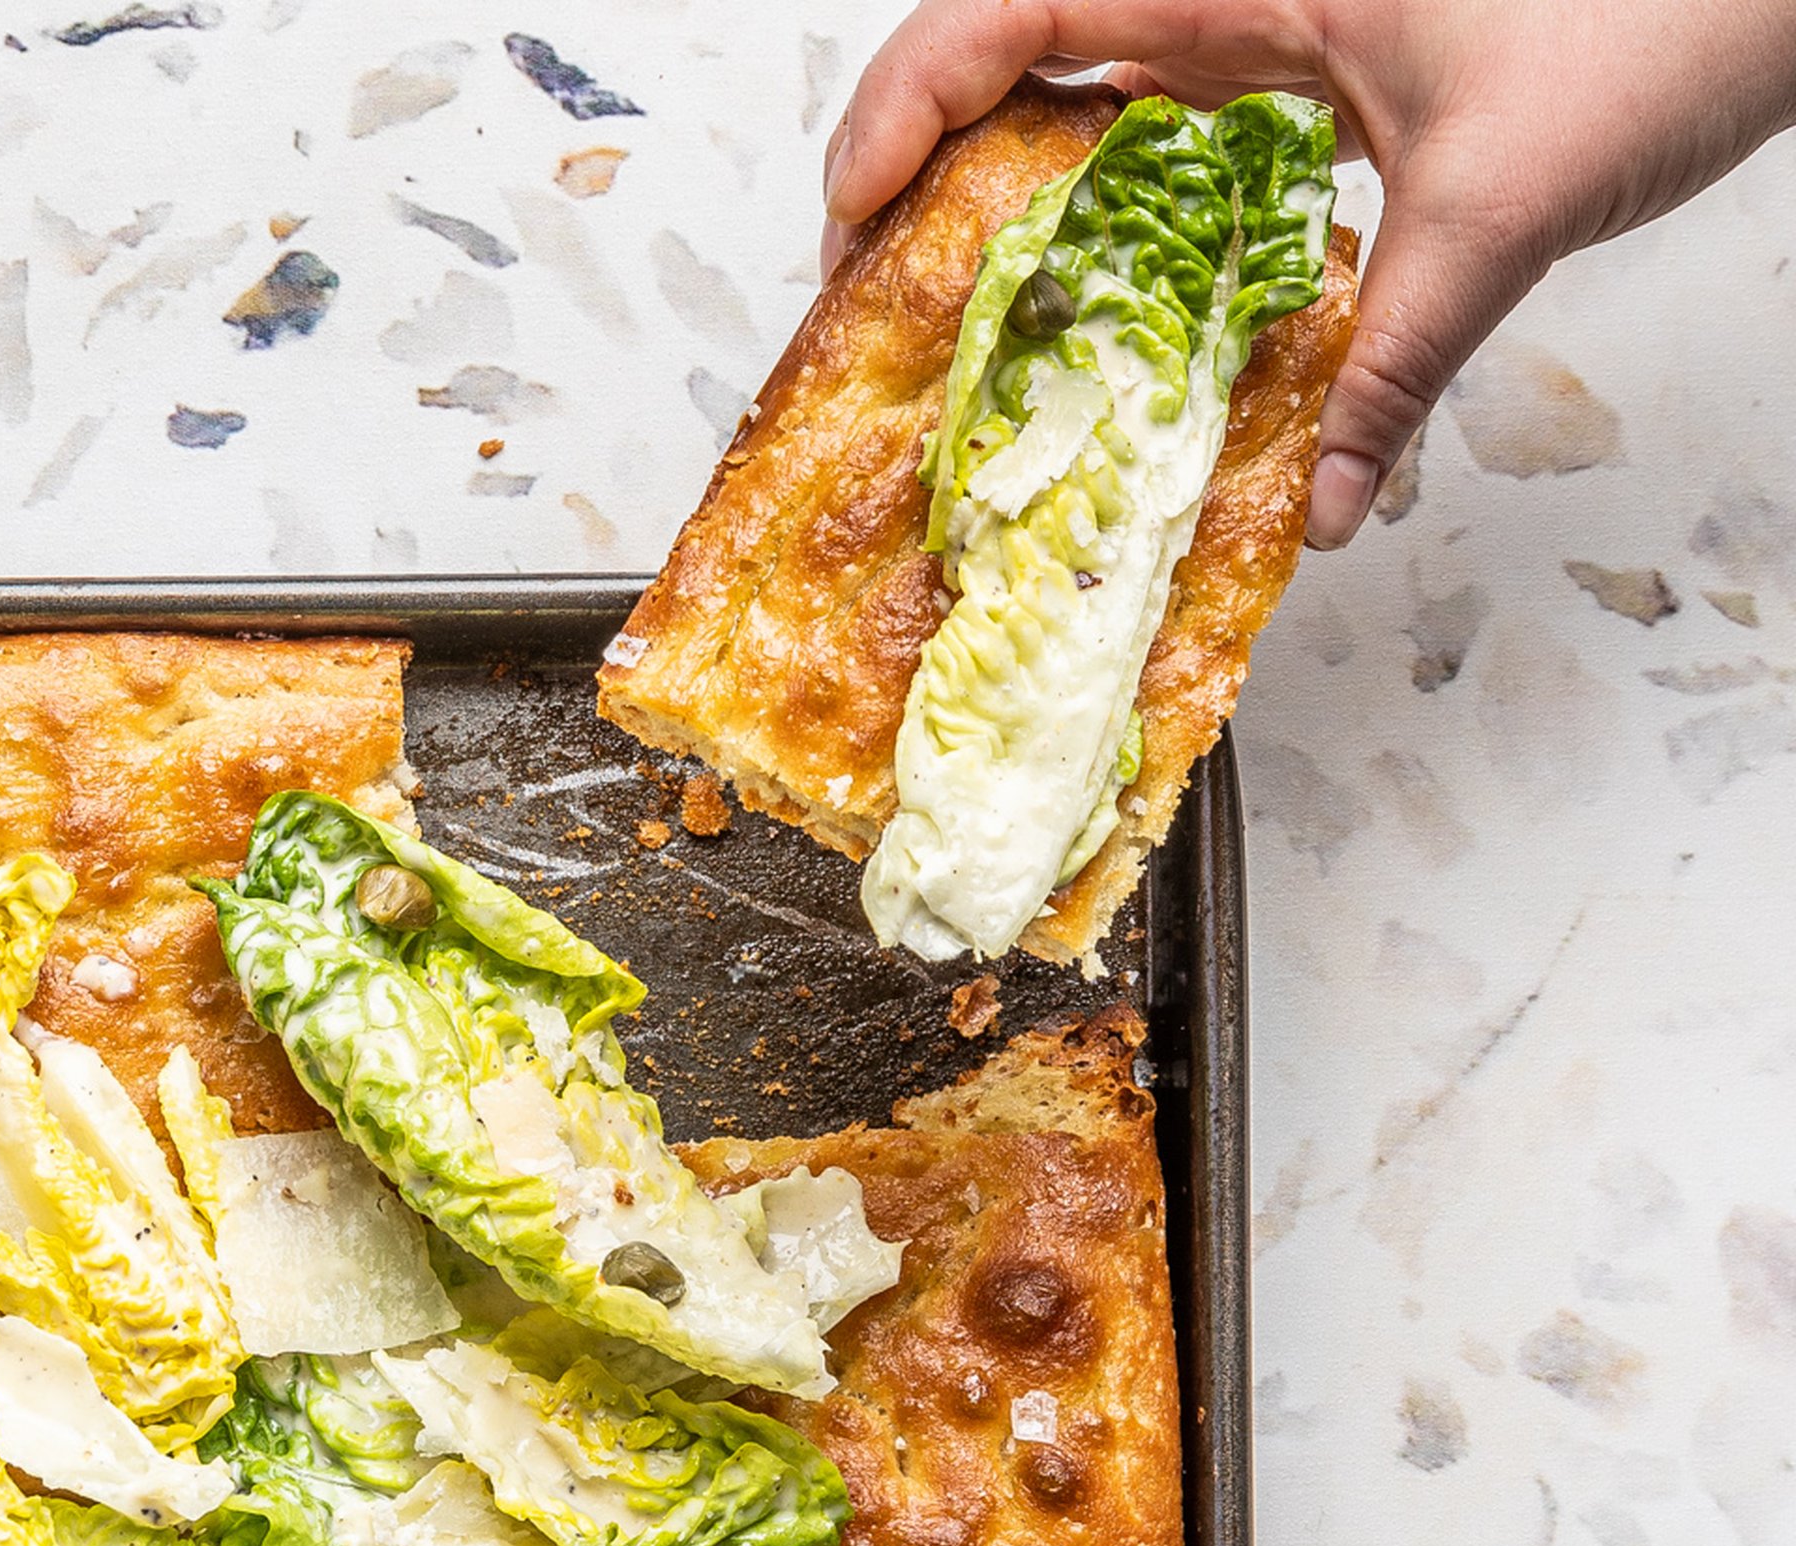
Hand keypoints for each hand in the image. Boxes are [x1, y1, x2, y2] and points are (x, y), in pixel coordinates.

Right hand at [819, 0, 1795, 543]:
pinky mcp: (1326, 68)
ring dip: (1017, 217)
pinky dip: (1132, 226)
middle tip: (882, 318)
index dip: (896, 112)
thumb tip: (1322, 507)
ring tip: (968, 339)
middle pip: (1014, 64)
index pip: (1001, 10)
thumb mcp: (1507, 199)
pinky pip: (1182, 141)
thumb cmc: (1679, 1)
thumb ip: (1395, 361)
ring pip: (1089, 106)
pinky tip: (1127, 324)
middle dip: (925, 187)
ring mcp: (1281, 23)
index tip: (855, 229)